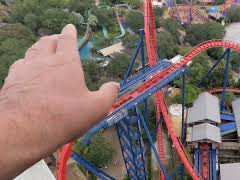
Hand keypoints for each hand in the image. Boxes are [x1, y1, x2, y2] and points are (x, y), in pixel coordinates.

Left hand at [0, 24, 118, 177]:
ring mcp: (25, 69)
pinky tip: (27, 69)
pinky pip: (20, 65)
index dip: (70, 32)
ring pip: (32, 51)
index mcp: (66, 63)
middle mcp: (44, 61)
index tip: (70, 27)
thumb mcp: (96, 108)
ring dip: (39, 48)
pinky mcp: (12, 81)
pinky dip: (26, 62)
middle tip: (58, 38)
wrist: (24, 130)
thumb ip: (108, 94)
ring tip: (43, 50)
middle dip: (54, 38)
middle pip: (47, 41)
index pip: (67, 40)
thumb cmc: (64, 117)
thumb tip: (115, 85)